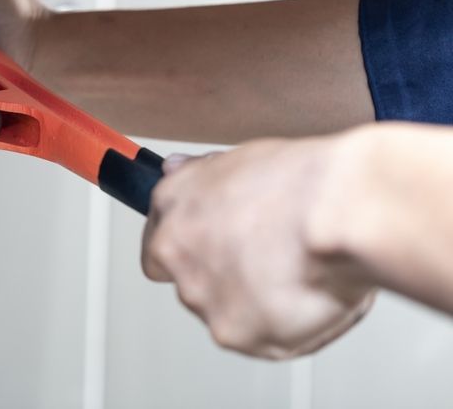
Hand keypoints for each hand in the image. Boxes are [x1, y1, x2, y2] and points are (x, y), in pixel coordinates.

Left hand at [142, 134, 375, 358]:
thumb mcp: (240, 158)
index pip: (159, 241)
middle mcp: (176, 253)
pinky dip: (284, 326)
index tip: (217, 248)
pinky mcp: (234, 333)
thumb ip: (201, 175)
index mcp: (173, 204)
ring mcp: (202, 296)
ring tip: (296, 274)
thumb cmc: (302, 182)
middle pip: (190, 282)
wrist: (338, 213)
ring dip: (253, 304)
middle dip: (223, 279)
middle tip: (268, 262)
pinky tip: (307, 296)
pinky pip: (261, 339)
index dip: (193, 248)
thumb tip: (175, 170)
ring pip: (223, 313)